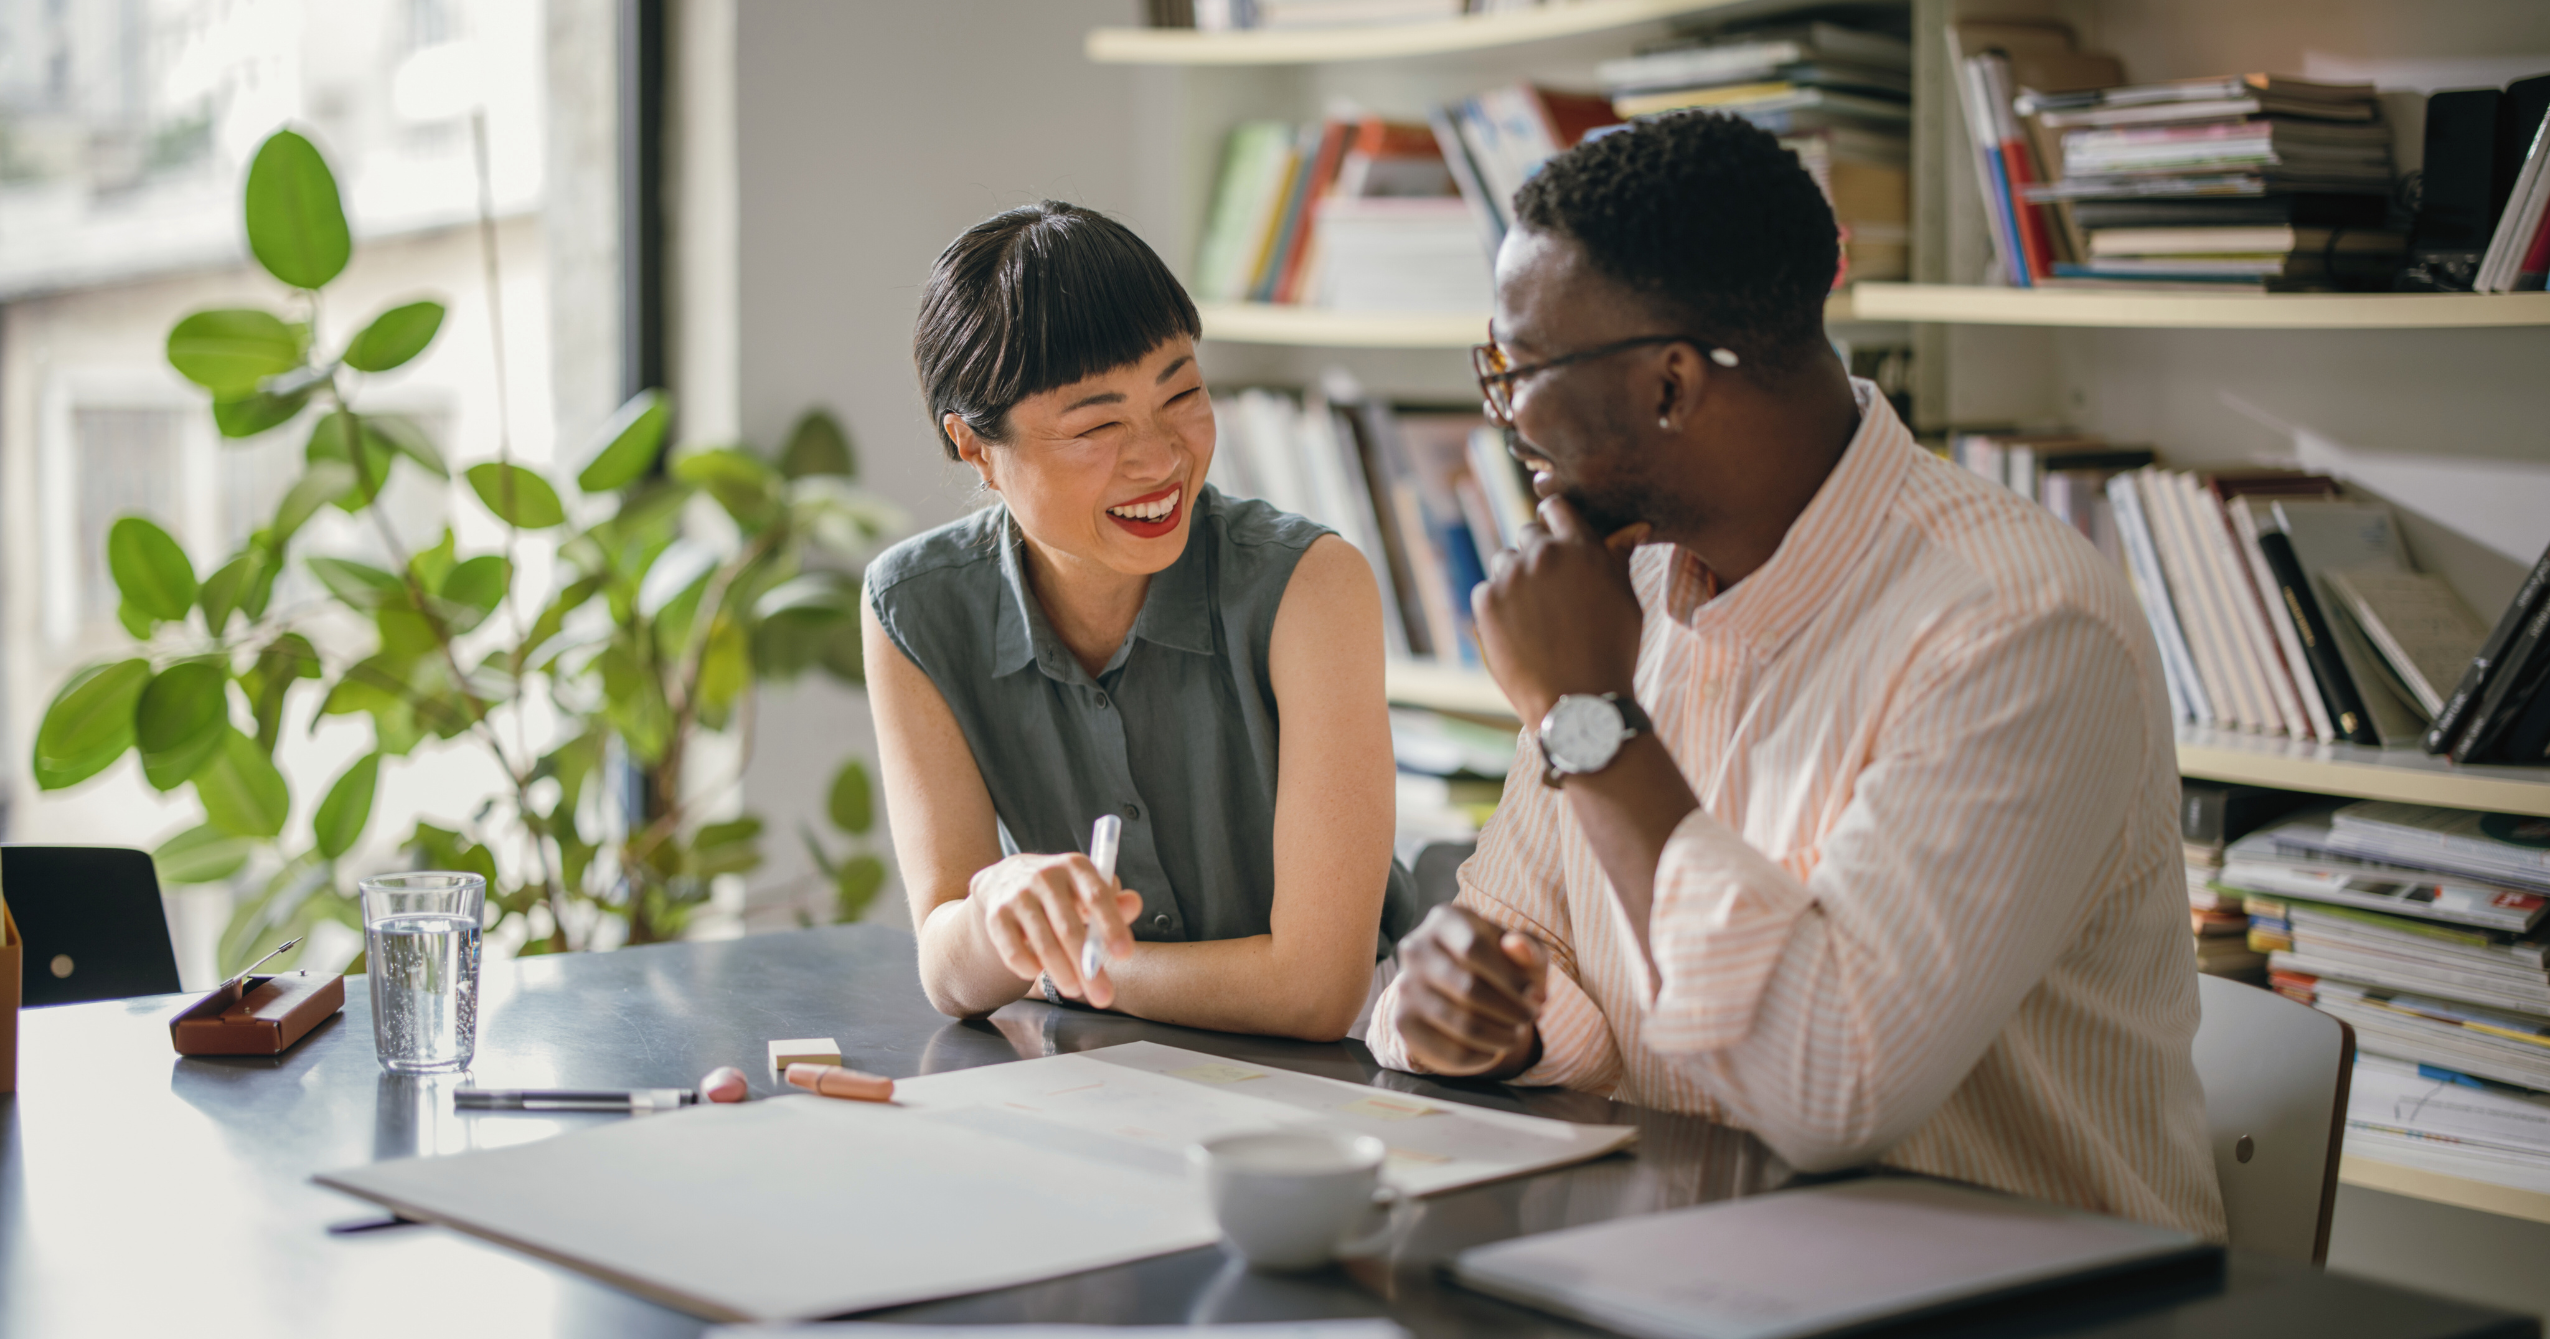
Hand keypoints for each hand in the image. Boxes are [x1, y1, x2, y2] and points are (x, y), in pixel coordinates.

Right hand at [969, 853, 1143, 1008]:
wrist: (1006, 879)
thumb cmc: (1060, 891)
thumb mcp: (1087, 890)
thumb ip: (1113, 902)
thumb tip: (1134, 904)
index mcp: (1075, 866)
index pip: (1097, 896)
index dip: (1112, 926)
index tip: (1125, 955)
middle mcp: (1045, 877)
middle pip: (1069, 926)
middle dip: (1087, 966)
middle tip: (1102, 995)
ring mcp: (1018, 895)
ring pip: (1043, 941)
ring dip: (1061, 971)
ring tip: (1075, 990)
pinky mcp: (996, 915)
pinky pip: (1012, 948)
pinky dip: (1026, 965)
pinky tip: (1037, 973)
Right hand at [1389, 904, 1550, 1077]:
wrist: (1458, 992)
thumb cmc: (1499, 966)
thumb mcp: (1521, 954)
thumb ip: (1528, 948)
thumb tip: (1517, 945)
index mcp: (1444, 919)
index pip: (1473, 948)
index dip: (1510, 978)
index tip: (1534, 994)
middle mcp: (1416, 948)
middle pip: (1468, 988)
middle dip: (1511, 1010)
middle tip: (1530, 1018)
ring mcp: (1404, 986)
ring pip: (1462, 1024)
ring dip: (1501, 1036)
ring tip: (1516, 1034)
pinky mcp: (1402, 1022)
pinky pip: (1449, 1051)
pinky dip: (1481, 1057)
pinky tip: (1494, 1050)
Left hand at [1472, 495, 1648, 726]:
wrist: (1578, 701)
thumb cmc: (1612, 651)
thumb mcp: (1626, 600)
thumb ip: (1618, 557)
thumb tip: (1635, 526)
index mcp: (1581, 547)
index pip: (1556, 507)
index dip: (1556, 522)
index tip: (1557, 540)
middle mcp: (1544, 554)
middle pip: (1528, 533)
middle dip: (1538, 554)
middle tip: (1550, 591)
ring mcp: (1511, 577)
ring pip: (1505, 561)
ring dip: (1516, 579)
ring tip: (1536, 616)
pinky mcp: (1487, 602)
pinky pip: (1486, 590)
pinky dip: (1497, 606)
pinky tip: (1518, 631)